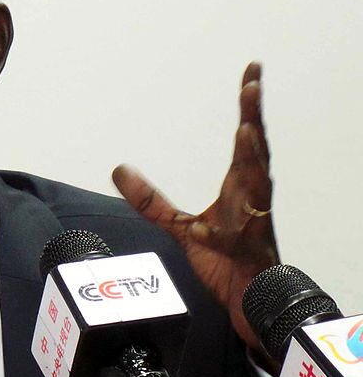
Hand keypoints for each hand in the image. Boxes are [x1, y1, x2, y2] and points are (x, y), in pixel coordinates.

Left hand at [112, 62, 278, 351]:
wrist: (248, 302)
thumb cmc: (227, 262)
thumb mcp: (179, 227)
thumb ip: (150, 200)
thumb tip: (119, 170)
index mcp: (239, 188)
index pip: (246, 139)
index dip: (248, 107)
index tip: (251, 74)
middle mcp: (252, 197)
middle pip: (256, 149)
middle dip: (254, 115)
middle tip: (251, 83)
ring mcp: (255, 221)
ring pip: (258, 181)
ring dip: (252, 153)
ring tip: (247, 124)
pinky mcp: (250, 248)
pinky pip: (241, 229)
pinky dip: (228, 220)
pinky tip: (211, 216)